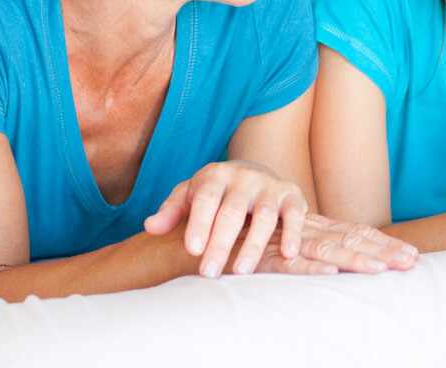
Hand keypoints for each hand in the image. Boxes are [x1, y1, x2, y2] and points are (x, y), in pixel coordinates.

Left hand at [144, 160, 307, 278]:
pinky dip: (293, 233)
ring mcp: (270, 185)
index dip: (199, 224)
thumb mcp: (190, 195)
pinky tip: (288, 254)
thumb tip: (150, 226)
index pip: (206, 199)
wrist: (252, 172)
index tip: (193, 250)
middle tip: (209, 273)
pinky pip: (294, 214)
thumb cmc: (215, 192)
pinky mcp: (292, 194)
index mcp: (216, 175)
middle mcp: (244, 176)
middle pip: (233, 211)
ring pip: (264, 216)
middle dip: (221, 243)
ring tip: (242, 271)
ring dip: (254, 245)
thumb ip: (171, 210)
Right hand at [253, 213, 418, 275]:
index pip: (356, 233)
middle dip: (382, 251)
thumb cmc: (253, 242)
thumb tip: (351, 261)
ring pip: (324, 251)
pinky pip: (287, 263)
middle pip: (349, 240)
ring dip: (352, 260)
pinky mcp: (262, 258)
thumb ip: (317, 249)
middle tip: (410, 262)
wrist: (208, 233)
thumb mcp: (291, 244)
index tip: (412, 254)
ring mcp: (285, 243)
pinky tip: (328, 274)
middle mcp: (304, 232)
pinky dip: (308, 269)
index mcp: (314, 229)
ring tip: (379, 269)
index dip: (384, 243)